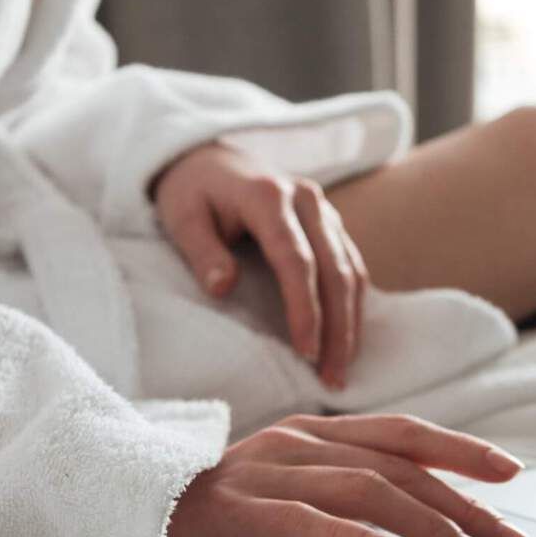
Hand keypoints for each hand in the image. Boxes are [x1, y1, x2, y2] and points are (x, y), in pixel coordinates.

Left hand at [153, 142, 367, 388]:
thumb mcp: (182, 218)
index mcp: (268, 196)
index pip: (297, 261)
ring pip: (352, 271)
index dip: (305, 310)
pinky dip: (353, 306)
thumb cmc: (191, 192)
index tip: (305, 354)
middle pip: (336, 270)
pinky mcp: (330, 223)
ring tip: (341, 370)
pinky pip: (352, 266)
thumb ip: (202, 252)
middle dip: (338, 329)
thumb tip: (223, 288)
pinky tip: (347, 340)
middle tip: (333, 378)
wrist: (208, 158)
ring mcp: (324, 210)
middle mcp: (306, 199)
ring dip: (351, 323)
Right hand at [167, 414, 533, 536]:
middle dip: (465, 505)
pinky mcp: (239, 507)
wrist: (135, 495)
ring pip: (365, 491)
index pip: (406, 433)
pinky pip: (301, 520)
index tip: (513, 476)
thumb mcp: (293, 478)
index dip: (462, 451)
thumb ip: (347, 480)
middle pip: (400, 466)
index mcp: (319, 431)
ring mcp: (270, 471)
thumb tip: (421, 508)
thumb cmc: (224, 496)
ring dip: (427, 525)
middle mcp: (302, 441)